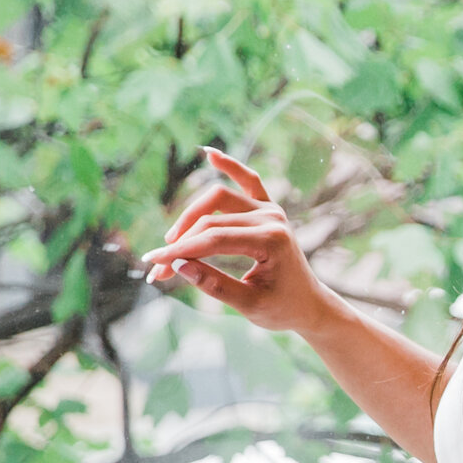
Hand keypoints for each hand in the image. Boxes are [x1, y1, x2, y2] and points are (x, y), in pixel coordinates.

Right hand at [142, 146, 338, 334]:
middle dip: (180, 244)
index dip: (180, 251)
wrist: (308, 304)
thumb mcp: (250, 305)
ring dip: (190, 217)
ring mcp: (271, 210)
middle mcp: (272, 219)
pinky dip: (230, 167)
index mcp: (272, 241)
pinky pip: (249, 181)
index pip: (214, 239)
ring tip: (172, 242)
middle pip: (211, 221)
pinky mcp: (268, 208)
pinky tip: (210, 154)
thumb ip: (215, 285)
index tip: (154, 265)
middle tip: (157, 268)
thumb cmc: (282, 307)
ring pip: (217, 199)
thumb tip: (178, 266)